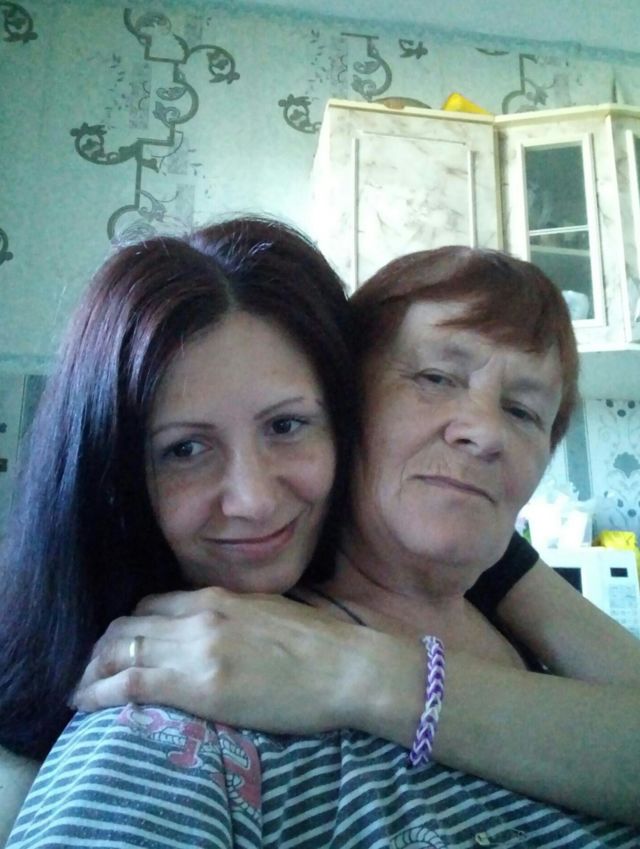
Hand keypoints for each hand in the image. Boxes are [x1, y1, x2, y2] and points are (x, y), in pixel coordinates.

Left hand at [71, 588, 373, 732]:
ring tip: (82, 689)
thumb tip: (221, 626)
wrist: (347, 666)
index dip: (130, 628)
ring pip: (120, 649)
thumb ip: (235, 614)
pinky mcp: (198, 685)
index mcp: (218, 596)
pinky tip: (84, 703)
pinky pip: (129, 683)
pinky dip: (98, 691)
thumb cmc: (321, 644)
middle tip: (94, 671)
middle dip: (102, 648)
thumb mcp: (270, 612)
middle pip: (128, 625)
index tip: (123, 648)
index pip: (152, 605)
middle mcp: (199, 614)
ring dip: (93, 669)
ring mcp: (197, 648)